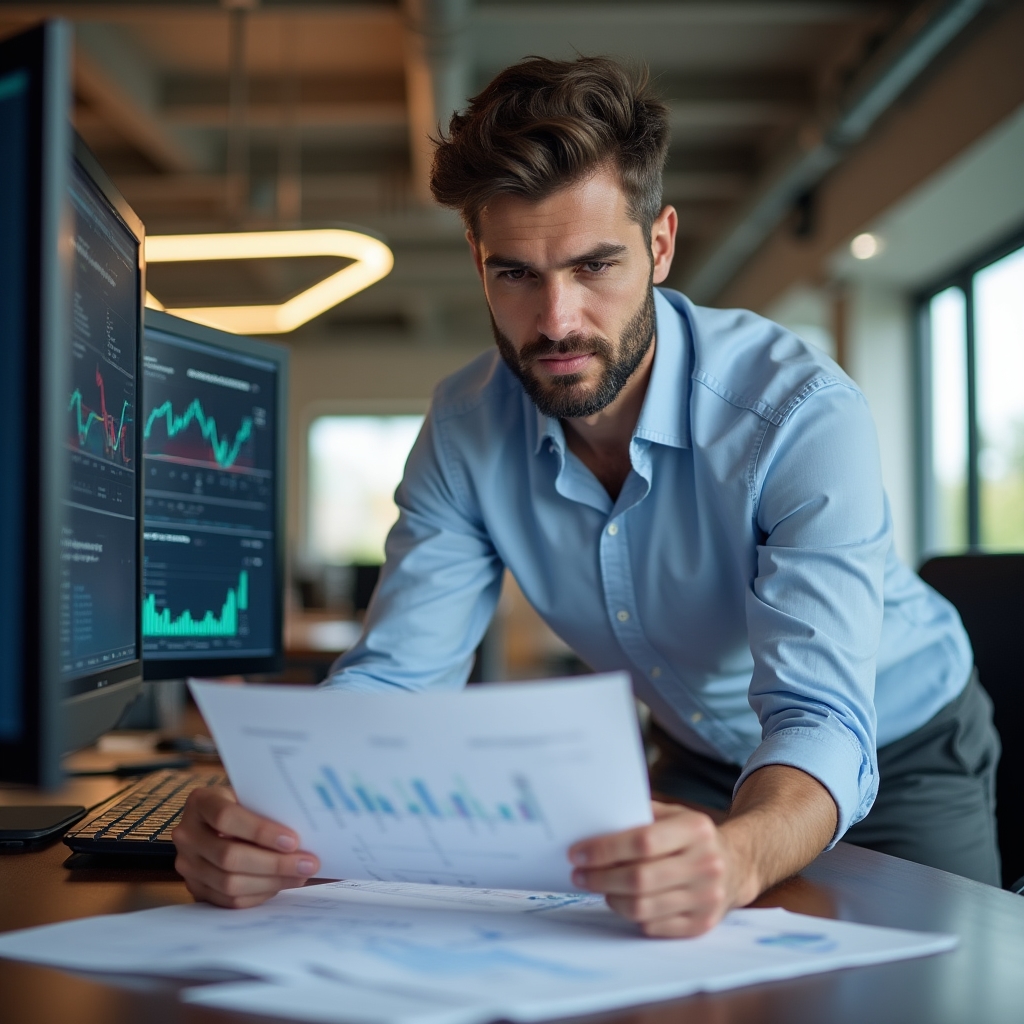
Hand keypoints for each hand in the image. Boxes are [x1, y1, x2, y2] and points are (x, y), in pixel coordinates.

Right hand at [172, 786, 320, 908]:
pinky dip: (258, 894)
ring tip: (299, 875)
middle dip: (274, 863)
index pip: (226, 818)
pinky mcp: (195, 887)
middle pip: (229, 856)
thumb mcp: (251, 795)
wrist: (215, 819)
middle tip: (308, 863)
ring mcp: (187, 864)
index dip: (260, 831)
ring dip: (271, 882)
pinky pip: (228, 900)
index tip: (293, 840)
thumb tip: (309, 831)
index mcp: (200, 802)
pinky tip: (280, 884)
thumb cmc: (244, 802)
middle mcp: (186, 834)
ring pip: (229, 883)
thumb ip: (268, 808)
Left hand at [567, 801, 750, 937]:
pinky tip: (621, 900)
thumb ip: (639, 815)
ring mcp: (706, 898)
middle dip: (600, 877)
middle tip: (579, 874)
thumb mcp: (673, 814)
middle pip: (639, 878)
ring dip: (610, 897)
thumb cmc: (692, 837)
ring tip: (597, 886)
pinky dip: (630, 914)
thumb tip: (593, 822)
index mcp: (696, 829)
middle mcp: (706, 864)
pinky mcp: (701, 924)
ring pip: (642, 907)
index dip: (604, 850)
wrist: (736, 866)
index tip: (577, 853)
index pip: (642, 842)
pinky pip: (652, 925)